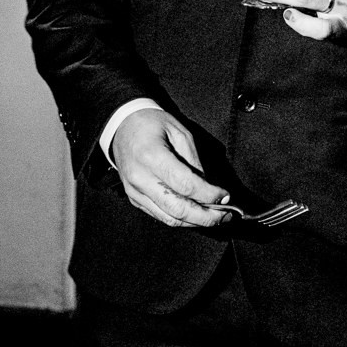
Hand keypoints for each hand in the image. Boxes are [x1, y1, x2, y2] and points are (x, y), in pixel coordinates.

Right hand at [111, 108, 230, 227]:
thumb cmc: (150, 124)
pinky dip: (181, 219)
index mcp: (151, 156)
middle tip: (225, 215)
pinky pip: (160, 215)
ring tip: (215, 218)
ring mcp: (135, 191)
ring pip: (169, 218)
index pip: (185, 185)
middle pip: (177, 209)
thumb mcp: (179, 132)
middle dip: (206, 217)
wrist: (122, 126)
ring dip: (195, 222)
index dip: (209, 195)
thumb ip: (194, 161)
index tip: (224, 195)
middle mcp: (140, 178)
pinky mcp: (134, 198)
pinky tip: (195, 215)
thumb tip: (209, 187)